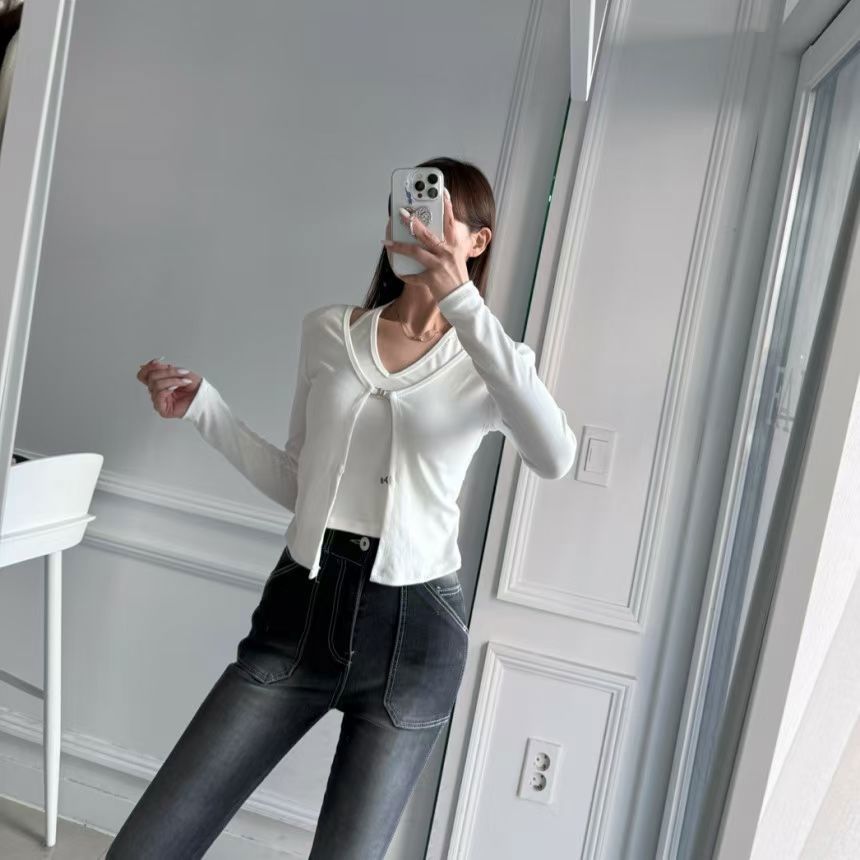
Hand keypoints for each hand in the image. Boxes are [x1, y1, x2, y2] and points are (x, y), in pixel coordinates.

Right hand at [137, 357, 200, 418]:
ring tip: (185, 382)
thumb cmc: (195, 387)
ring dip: (172, 380)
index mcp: (159, 382)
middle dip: (168, 372)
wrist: (204, 398)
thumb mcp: (181, 372)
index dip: (148, 366)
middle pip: (150, 377)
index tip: (158, 361)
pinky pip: (158, 395)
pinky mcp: (162, 409)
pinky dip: (168, 389)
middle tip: (182, 373)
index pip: (144, 374)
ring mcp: (158, 400)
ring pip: (155, 384)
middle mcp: (156, 391)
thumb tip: (154, 364)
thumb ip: (166, 369)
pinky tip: (176, 388)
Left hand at [383, 187, 471, 301]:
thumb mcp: (456, 257)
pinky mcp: (431, 279)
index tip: (443, 192)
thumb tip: (430, 236)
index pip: (451, 223)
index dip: (448, 207)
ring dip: (399, 246)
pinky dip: (405, 274)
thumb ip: (446, 246)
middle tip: (401, 213)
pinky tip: (398, 271)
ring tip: (388, 242)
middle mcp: (446, 253)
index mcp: (454, 246)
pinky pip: (414, 275)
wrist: (462, 299)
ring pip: (416, 252)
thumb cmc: (457, 278)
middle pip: (427, 234)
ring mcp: (439, 266)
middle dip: (412, 223)